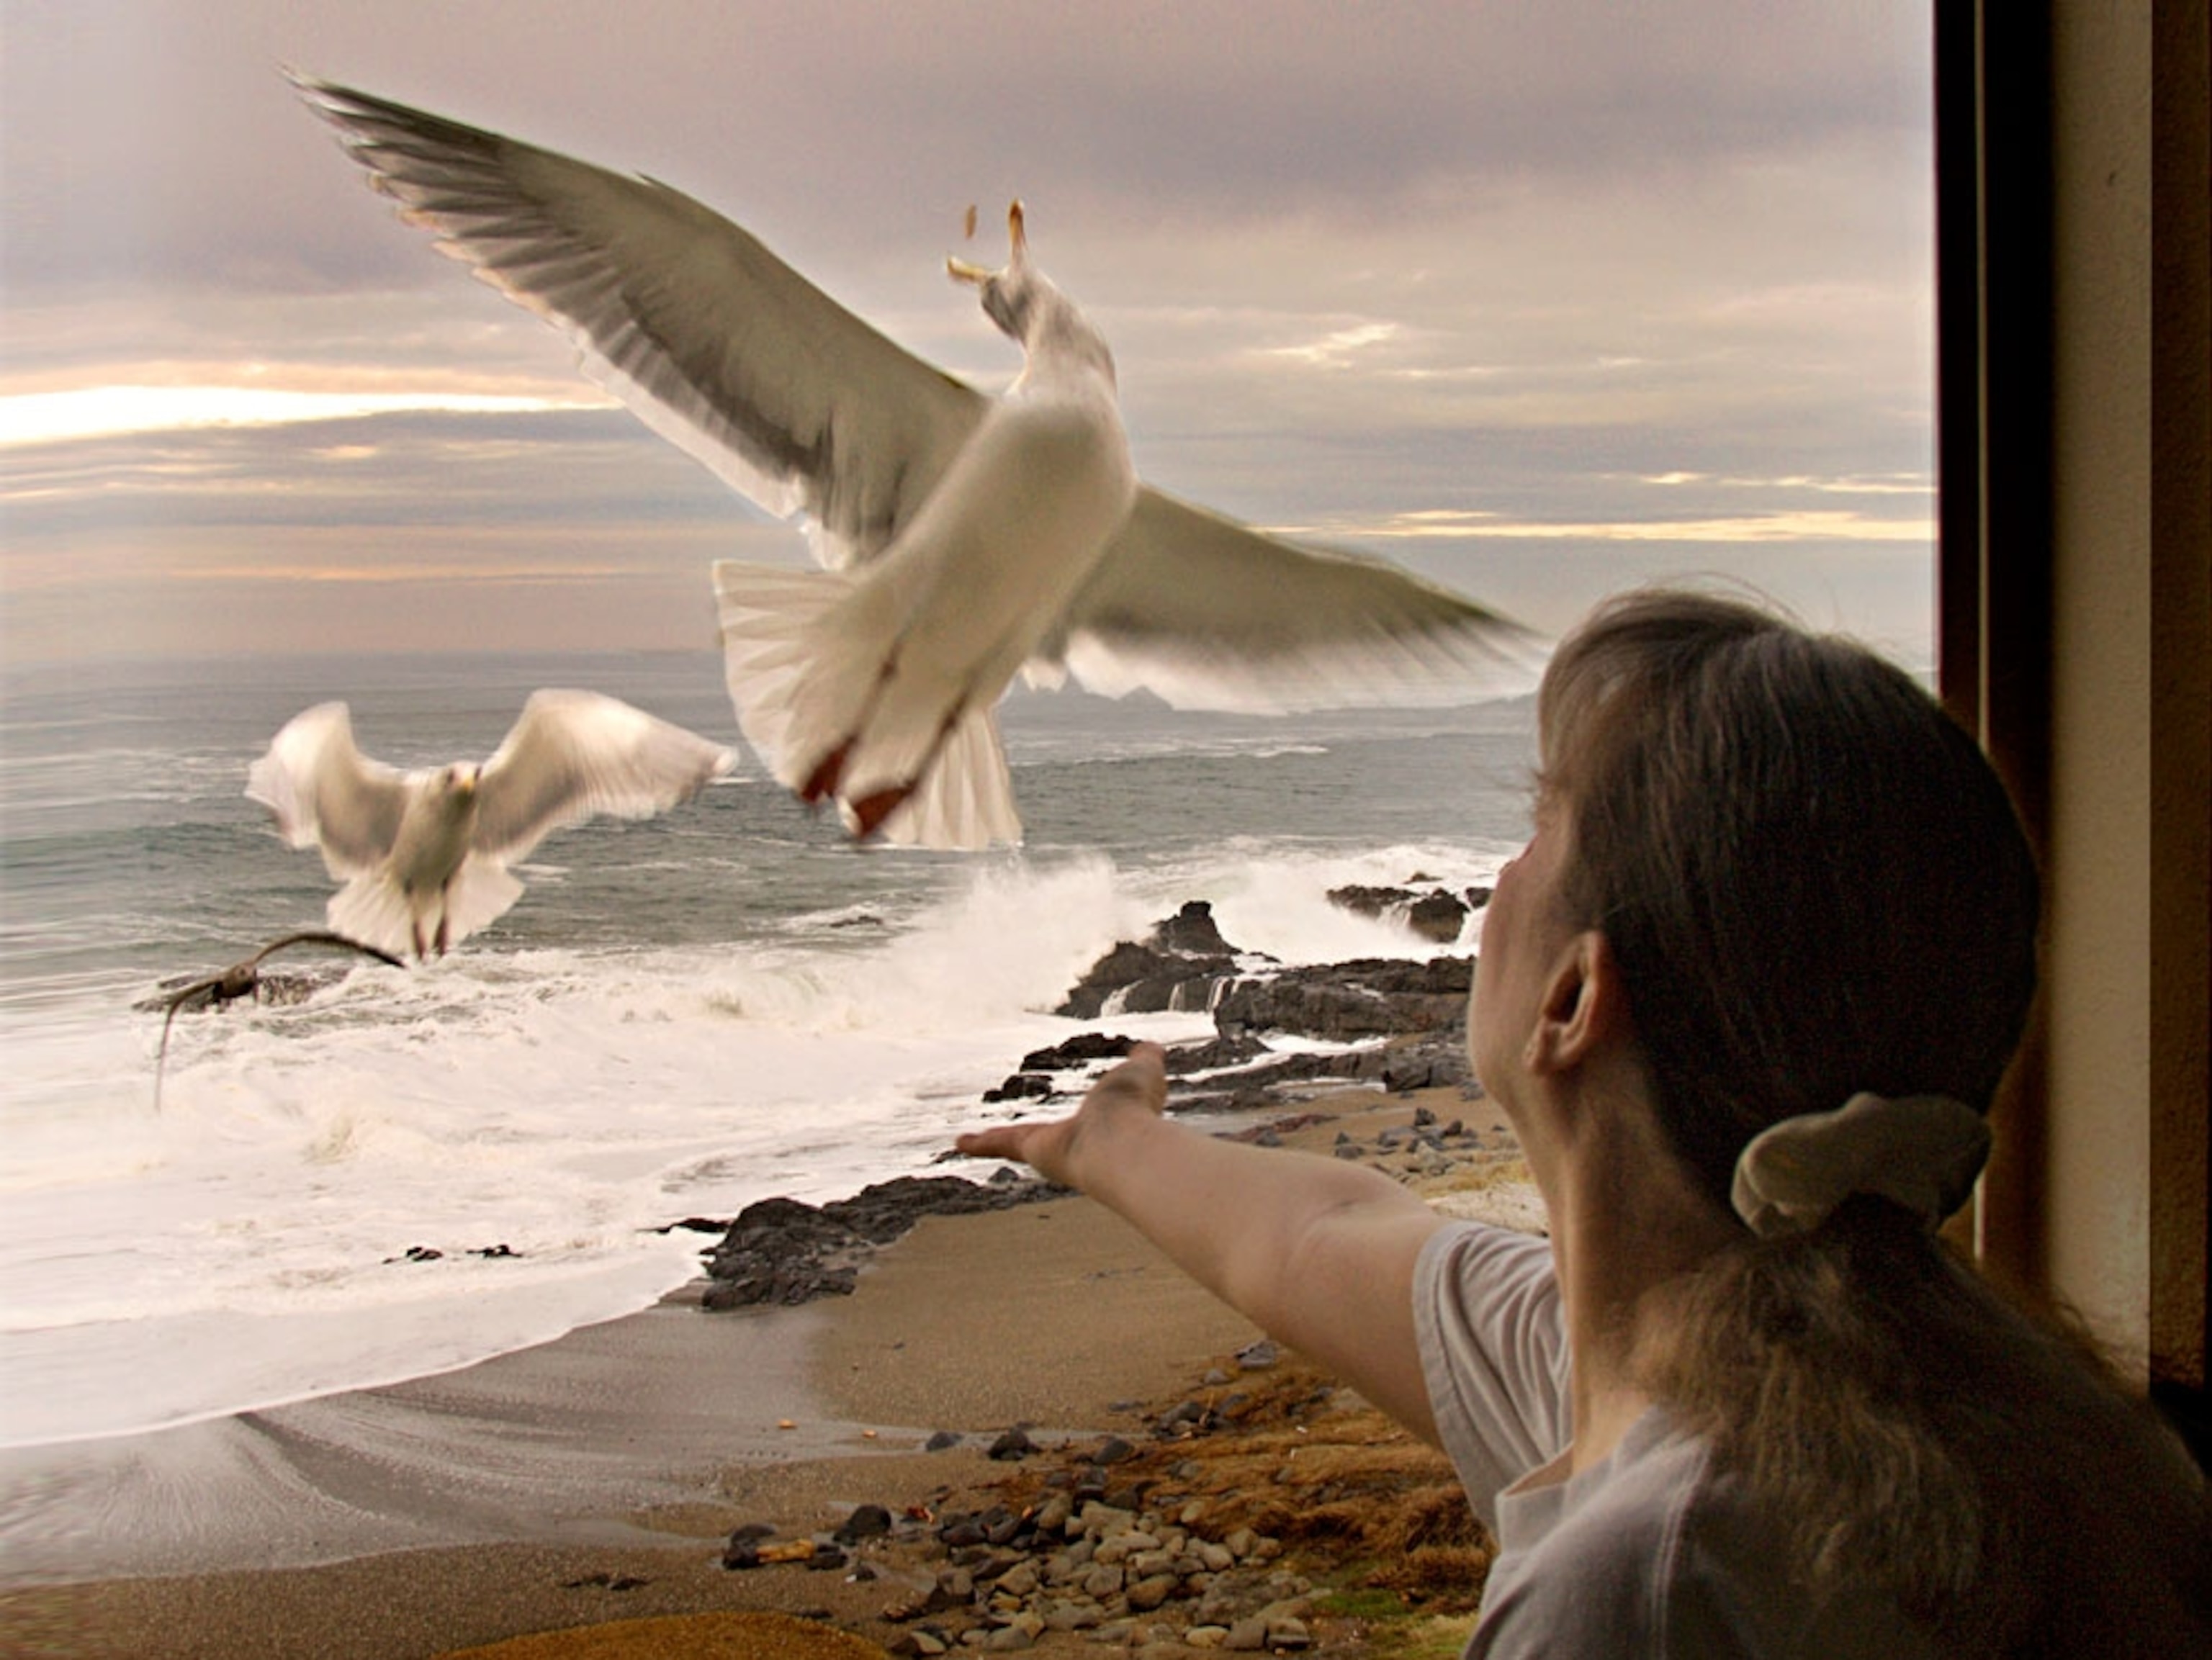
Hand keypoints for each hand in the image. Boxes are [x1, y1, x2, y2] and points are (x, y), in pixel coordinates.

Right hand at [955, 1040, 1168, 1189]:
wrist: (1119, 1141)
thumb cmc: (1136, 1108)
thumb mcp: (1143, 1073)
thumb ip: (1146, 1060)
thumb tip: (1153, 1048)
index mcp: (1102, 1125)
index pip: (1086, 1122)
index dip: (1081, 1119)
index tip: (1073, 1121)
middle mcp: (1073, 1142)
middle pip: (1041, 1139)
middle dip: (1024, 1138)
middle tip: (1008, 1136)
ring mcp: (1049, 1148)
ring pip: (1015, 1143)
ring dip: (994, 1143)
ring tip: (971, 1143)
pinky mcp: (1028, 1148)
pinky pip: (1000, 1145)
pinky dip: (980, 1144)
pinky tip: (960, 1143)